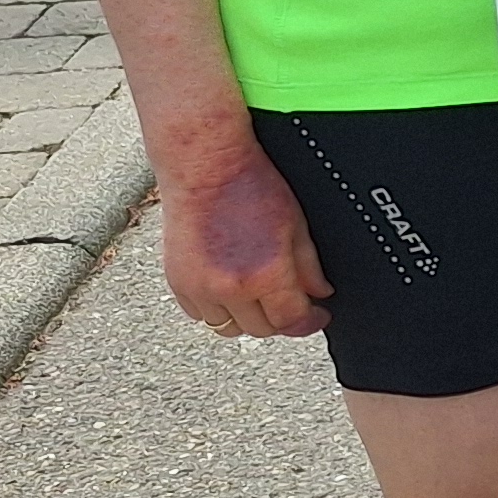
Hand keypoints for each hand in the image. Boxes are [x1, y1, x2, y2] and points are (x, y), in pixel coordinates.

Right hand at [158, 131, 332, 339]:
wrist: (204, 168)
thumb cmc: (251, 186)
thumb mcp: (296, 224)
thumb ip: (310, 267)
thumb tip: (320, 294)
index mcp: (266, 274)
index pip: (292, 320)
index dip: (309, 321)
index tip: (316, 315)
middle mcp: (231, 288)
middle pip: (262, 329)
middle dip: (280, 319)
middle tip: (289, 300)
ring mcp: (200, 288)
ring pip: (229, 328)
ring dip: (247, 318)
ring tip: (257, 293)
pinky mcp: (177, 283)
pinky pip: (201, 315)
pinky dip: (217, 308)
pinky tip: (228, 286)